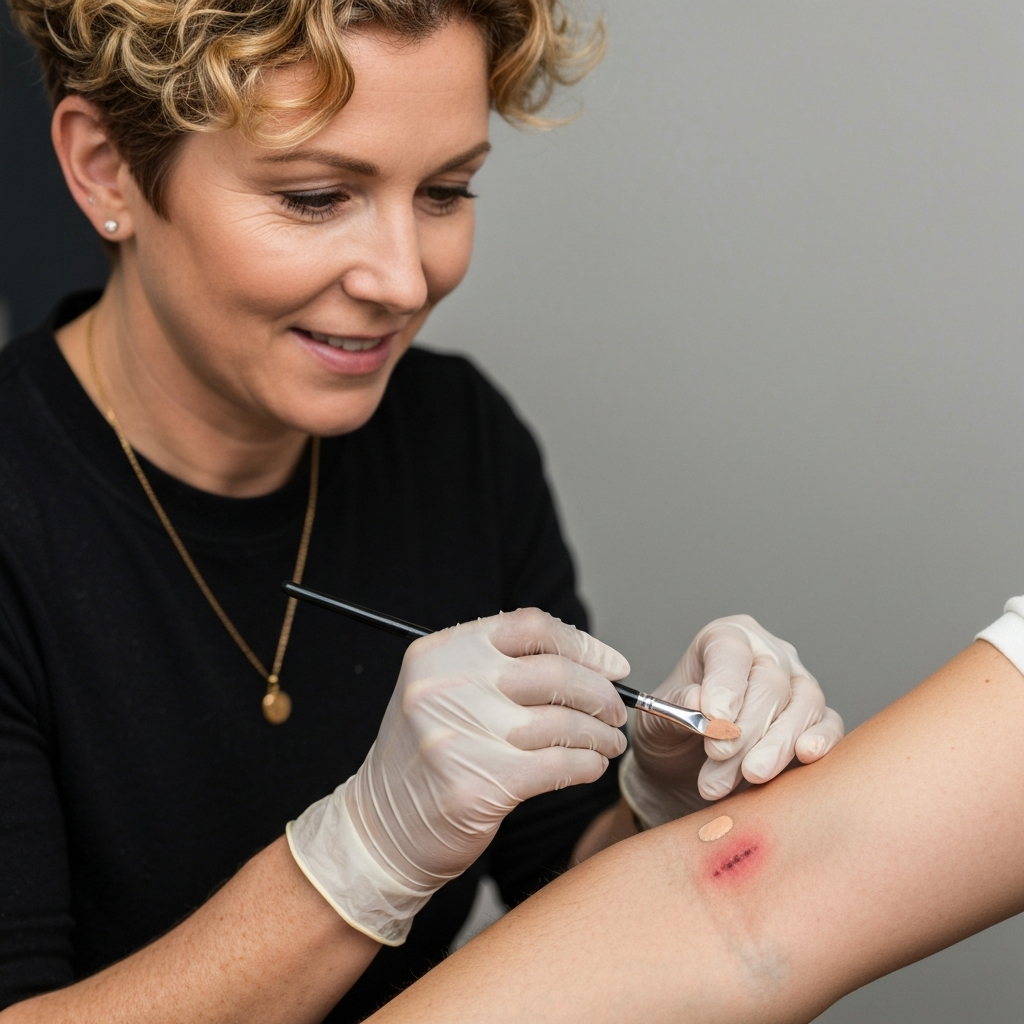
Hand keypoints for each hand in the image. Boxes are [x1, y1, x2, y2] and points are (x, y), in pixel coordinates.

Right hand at [288, 608, 628, 944]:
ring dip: (600, 735)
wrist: (380, 832)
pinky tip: (590, 767)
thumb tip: (591, 663)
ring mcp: (459, 736)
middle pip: (553, 672)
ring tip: (609, 744)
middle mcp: (444, 687)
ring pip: (561, 722)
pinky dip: (585, 765)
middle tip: (616, 711)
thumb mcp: (443, 693)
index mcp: (438, 653)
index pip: (528, 626)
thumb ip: (501, 669)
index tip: (611, 665)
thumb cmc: (426, 760)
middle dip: (600, 694)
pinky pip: (557, 765)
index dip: (581, 643)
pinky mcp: (477, 786)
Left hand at [619, 615, 843, 827]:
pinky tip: (805, 754)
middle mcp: (767, 653)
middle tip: (718, 759)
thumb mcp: (658, 717)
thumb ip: (676, 706)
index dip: (725, 683)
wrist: (684, 769)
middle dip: (744, 728)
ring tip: (747, 776)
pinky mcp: (819, 717)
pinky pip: (829, 723)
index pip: (730, 649)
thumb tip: (699, 700)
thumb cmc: (672, 731)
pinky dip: (821, 740)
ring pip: (802, 704)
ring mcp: (798, 682)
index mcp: (724, 638)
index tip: (714, 719)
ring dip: (775, 745)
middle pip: (769, 682)